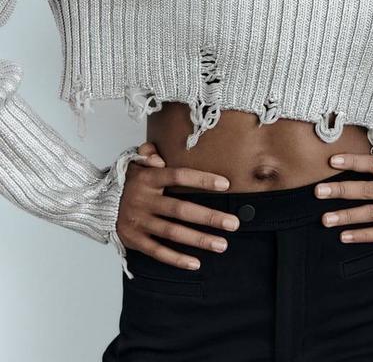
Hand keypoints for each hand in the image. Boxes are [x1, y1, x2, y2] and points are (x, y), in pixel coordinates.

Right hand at [116, 144, 240, 269]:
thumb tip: (157, 157)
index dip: (201, 180)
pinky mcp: (134, 240)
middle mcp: (143, 200)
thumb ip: (147, 153)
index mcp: (148, 178)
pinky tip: (195, 263)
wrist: (95, 203)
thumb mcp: (134, 161)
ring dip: (199, 239)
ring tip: (222, 244)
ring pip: (173, 233)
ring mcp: (138, 222)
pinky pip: (157, 252)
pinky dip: (176, 259)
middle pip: (181, 210)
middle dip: (209, 217)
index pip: (178, 176)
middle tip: (234, 223)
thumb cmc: (126, 181)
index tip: (225, 184)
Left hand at [314, 153, 372, 243]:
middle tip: (318, 191)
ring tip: (325, 219)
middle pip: (367, 190)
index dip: (352, 161)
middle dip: (341, 190)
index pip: (372, 164)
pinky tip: (343, 236)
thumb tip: (336, 161)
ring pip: (370, 213)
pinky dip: (361, 235)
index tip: (331, 161)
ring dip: (346, 216)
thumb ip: (371, 169)